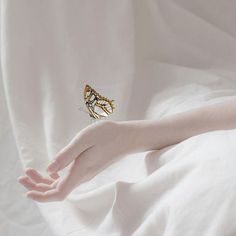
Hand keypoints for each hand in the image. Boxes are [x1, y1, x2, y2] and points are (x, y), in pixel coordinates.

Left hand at [18, 120, 144, 201]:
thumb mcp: (85, 139)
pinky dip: (54, 176)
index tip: (27, 189)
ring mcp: (85, 173)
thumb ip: (67, 155)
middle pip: (57, 190)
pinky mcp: (87, 168)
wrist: (125, 137)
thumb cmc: (107, 135)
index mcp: (81, 170)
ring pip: (61, 184)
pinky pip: (67, 178)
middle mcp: (82, 176)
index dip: (41, 195)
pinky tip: (50, 169)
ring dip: (44, 181)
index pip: (59, 193)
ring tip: (31, 171)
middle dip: (38, 186)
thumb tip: (49, 169)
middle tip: (23, 175)